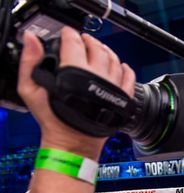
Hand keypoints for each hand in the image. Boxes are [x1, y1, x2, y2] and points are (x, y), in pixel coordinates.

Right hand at [17, 27, 134, 159]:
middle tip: (84, 39)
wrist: (73, 143)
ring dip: (107, 51)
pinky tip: (122, 66)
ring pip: (114, 60)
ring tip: (100, 50)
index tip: (67, 34)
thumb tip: (32, 40)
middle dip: (89, 40)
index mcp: (75, 72)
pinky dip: (127, 70)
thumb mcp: (31, 90)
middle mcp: (97, 76)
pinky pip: (129, 79)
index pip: (74, 42)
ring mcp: (112, 87)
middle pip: (97, 48)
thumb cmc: (53, 120)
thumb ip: (29, 62)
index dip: (69, 35)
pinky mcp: (122, 98)